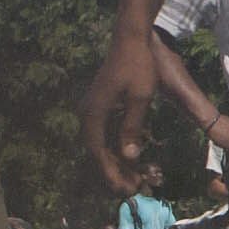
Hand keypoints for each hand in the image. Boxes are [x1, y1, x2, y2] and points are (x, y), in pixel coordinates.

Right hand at [85, 29, 159, 193]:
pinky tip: (132, 157)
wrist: (132, 38)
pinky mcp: (102, 105)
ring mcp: (94, 108)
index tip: (125, 188)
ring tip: (135, 178)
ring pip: (102, 143)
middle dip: (115, 171)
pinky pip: (106, 132)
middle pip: (98, 151)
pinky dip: (118, 146)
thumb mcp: (140, 97)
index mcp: (94, 112)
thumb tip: (128, 157)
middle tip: (133, 189)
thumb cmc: (138, 65)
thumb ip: (132, 128)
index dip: (111, 172)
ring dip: (117, 161)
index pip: (98, 151)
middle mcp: (88, 112)